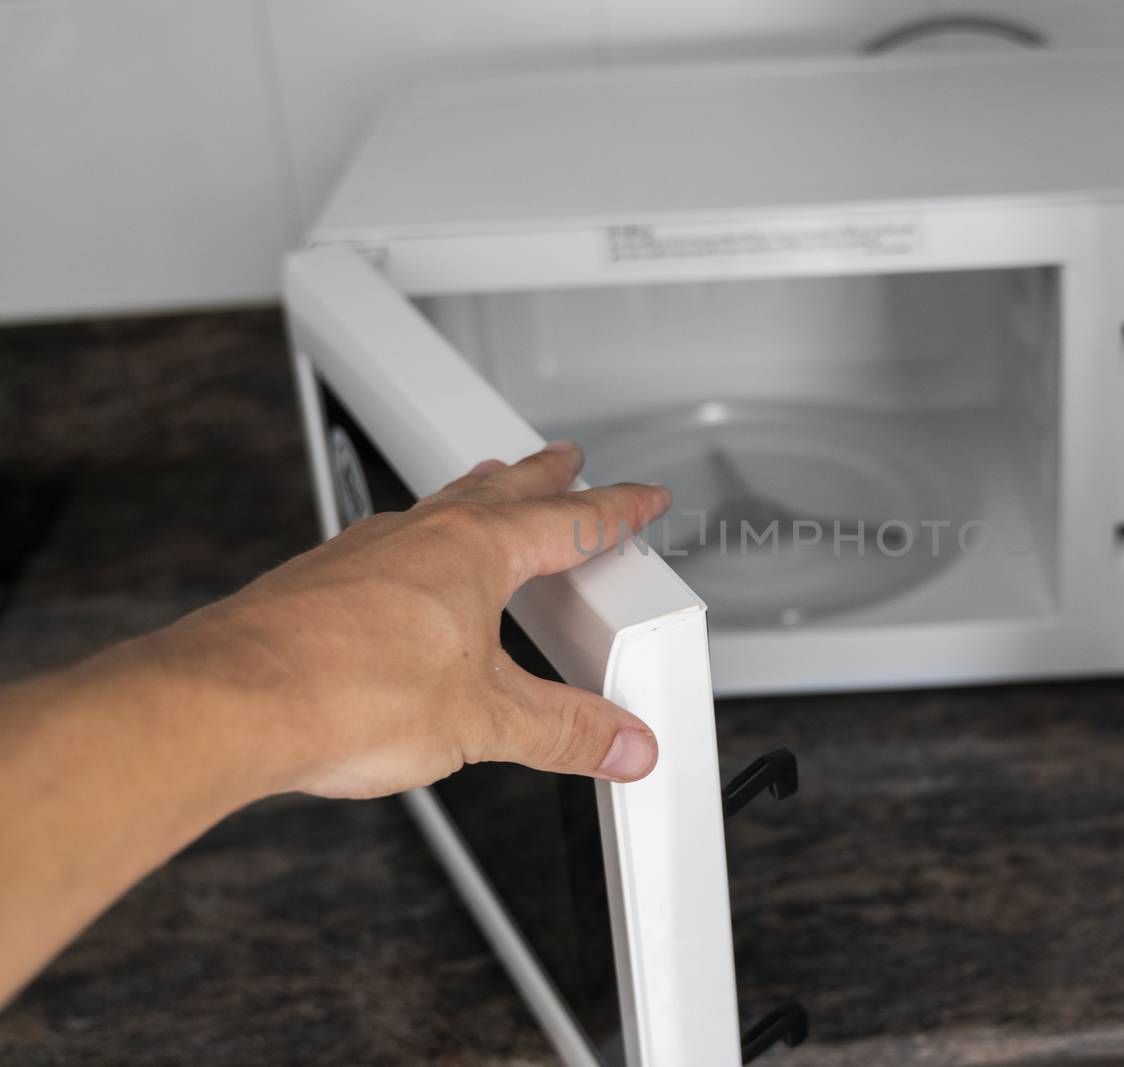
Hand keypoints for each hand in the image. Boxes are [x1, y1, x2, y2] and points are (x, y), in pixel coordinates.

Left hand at [147, 441, 670, 798]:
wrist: (230, 703)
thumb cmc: (344, 692)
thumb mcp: (485, 721)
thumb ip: (564, 732)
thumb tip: (621, 742)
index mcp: (476, 550)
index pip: (569, 520)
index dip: (617, 510)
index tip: (642, 497)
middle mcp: (420, 534)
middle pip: (500, 487)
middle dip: (543, 474)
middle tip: (568, 460)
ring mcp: (363, 551)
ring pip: (437, 506)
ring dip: (476, 495)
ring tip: (491, 493)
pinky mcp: (318, 580)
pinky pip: (387, 542)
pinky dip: (418, 543)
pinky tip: (407, 573)